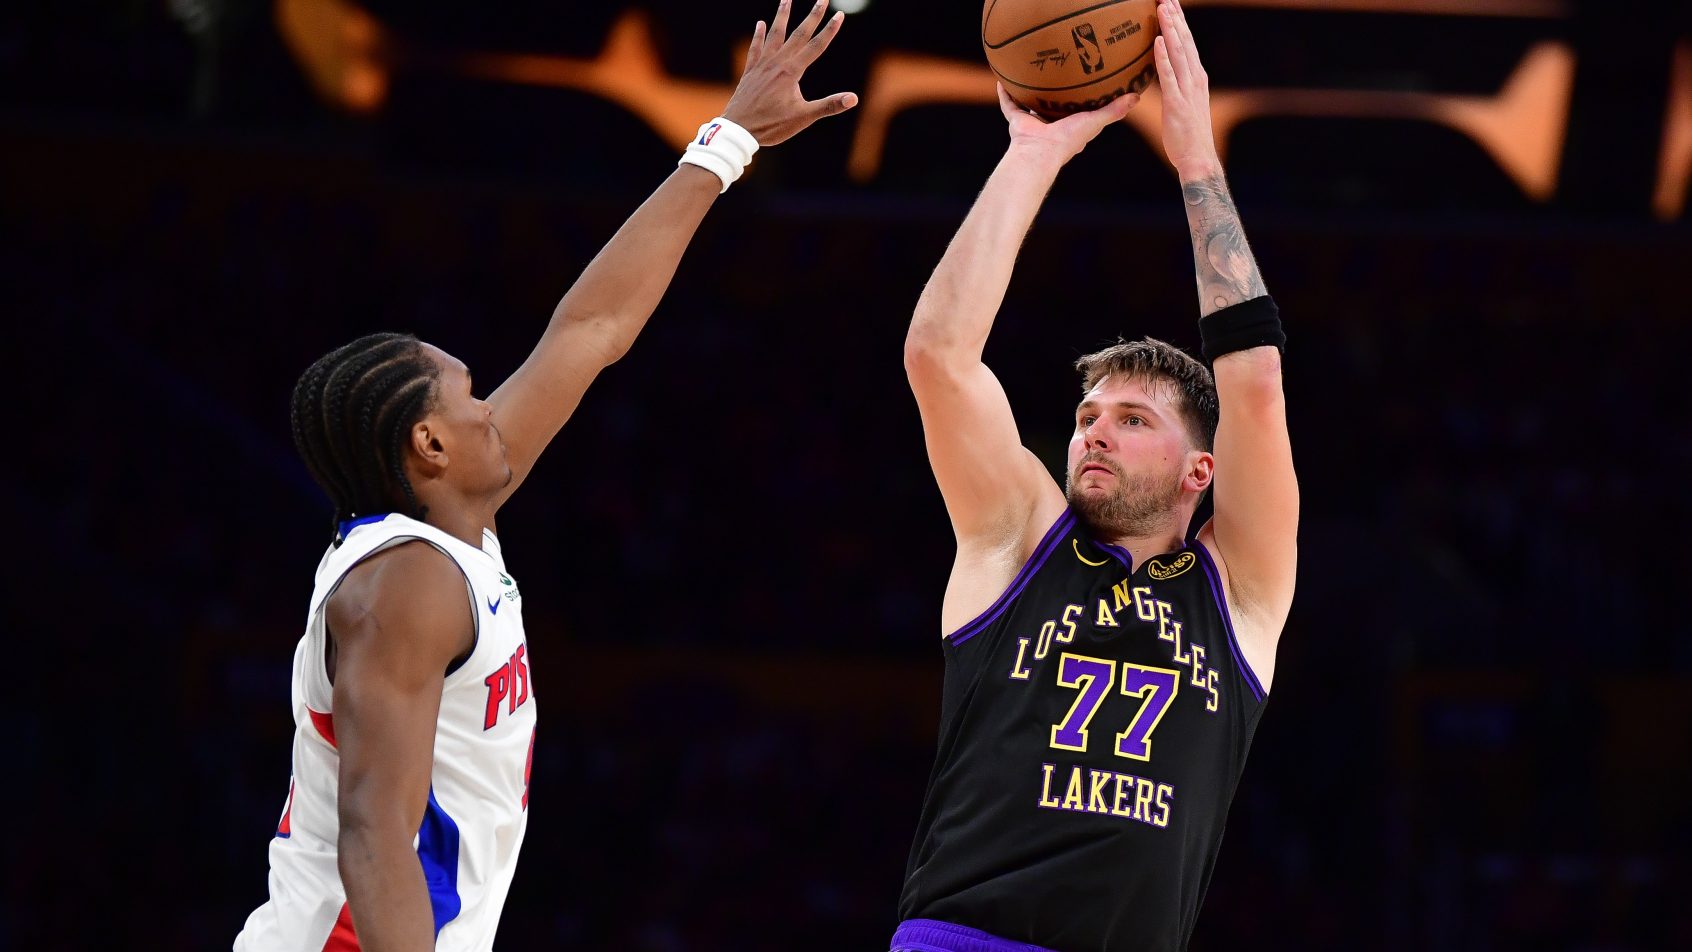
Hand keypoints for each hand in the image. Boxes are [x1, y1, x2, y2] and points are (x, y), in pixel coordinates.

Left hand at [721, 0, 858, 146]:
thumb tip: (853, 98)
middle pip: (798, 34)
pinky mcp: (750, 72)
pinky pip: (755, 48)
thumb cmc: (772, 125)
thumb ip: (828, 105)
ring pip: (775, 35)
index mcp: (791, 72)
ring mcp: (762, 65)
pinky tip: (761, 23)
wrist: (738, 130)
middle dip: (812, 15)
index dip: (829, 30)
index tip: (839, 14)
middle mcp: (777, 63)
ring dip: (782, 16)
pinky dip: (759, 35)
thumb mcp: (803, 117)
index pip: (816, 46)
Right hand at [998, 84, 1138, 163]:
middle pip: (1051, 106)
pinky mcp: (1017, 121)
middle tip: (1057, 72)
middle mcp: (1049, 125)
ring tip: (1029, 72)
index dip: (1080, 99)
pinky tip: (1003, 79)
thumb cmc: (1068, 140)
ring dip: (1028, 92)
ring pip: (1029, 105)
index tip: (1084, 84)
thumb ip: (1113, 110)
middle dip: (1054, 94)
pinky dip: (1004, 94)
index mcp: (1069, 127)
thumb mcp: (1095, 121)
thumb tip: (1136, 96)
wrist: (1040, 152)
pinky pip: (1009, 105)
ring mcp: (1032, 123)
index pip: (1076, 111)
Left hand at [1153, 0, 1221, 180]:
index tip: (1171, 4)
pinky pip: (1169, 76)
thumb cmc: (1187, 134)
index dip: (1179, 22)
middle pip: (1184, 41)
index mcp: (1196, 77)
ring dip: (1170, 29)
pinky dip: (1163, 57)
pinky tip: (1156, 41)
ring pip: (1178, 53)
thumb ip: (1175, 85)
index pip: (1187, 43)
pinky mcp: (1177, 103)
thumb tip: (1162, 73)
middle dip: (1175, 17)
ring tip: (1161, 9)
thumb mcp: (1183, 103)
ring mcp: (1187, 89)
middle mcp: (1195, 78)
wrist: (1198, 158)